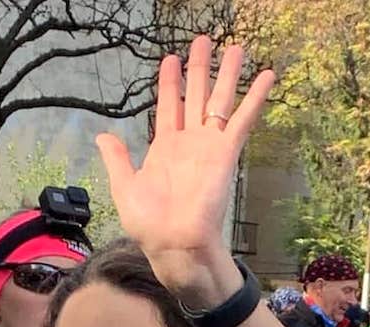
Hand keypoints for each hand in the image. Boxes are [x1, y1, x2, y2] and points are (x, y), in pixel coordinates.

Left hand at [95, 37, 274, 301]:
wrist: (174, 243)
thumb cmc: (149, 223)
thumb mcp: (124, 187)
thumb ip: (117, 159)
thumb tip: (102, 135)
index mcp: (164, 148)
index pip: (169, 106)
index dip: (170, 82)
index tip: (171, 58)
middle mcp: (189, 142)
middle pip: (195, 95)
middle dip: (199, 68)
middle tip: (203, 40)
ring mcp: (209, 145)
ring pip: (219, 100)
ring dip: (228, 74)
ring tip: (235, 47)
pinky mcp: (226, 152)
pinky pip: (242, 119)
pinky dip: (255, 97)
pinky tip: (267, 75)